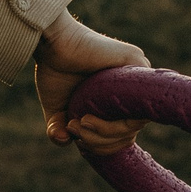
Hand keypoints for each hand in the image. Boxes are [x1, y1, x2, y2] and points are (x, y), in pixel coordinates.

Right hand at [33, 14, 150, 154]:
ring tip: (79, 122)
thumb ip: (62, 130)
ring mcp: (138, 78)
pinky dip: (113, 122)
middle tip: (76, 128)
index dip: (103, 148)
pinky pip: (138, 108)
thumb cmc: (55, 71)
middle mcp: (132, 92)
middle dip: (99, 143)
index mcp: (118, 103)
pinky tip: (89, 116)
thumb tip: (65, 141)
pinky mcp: (136, 65)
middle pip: (128, 135)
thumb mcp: (58, 110)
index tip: (81, 144)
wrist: (52, 43)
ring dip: (102, 133)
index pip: (124, 136)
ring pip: (133, 126)